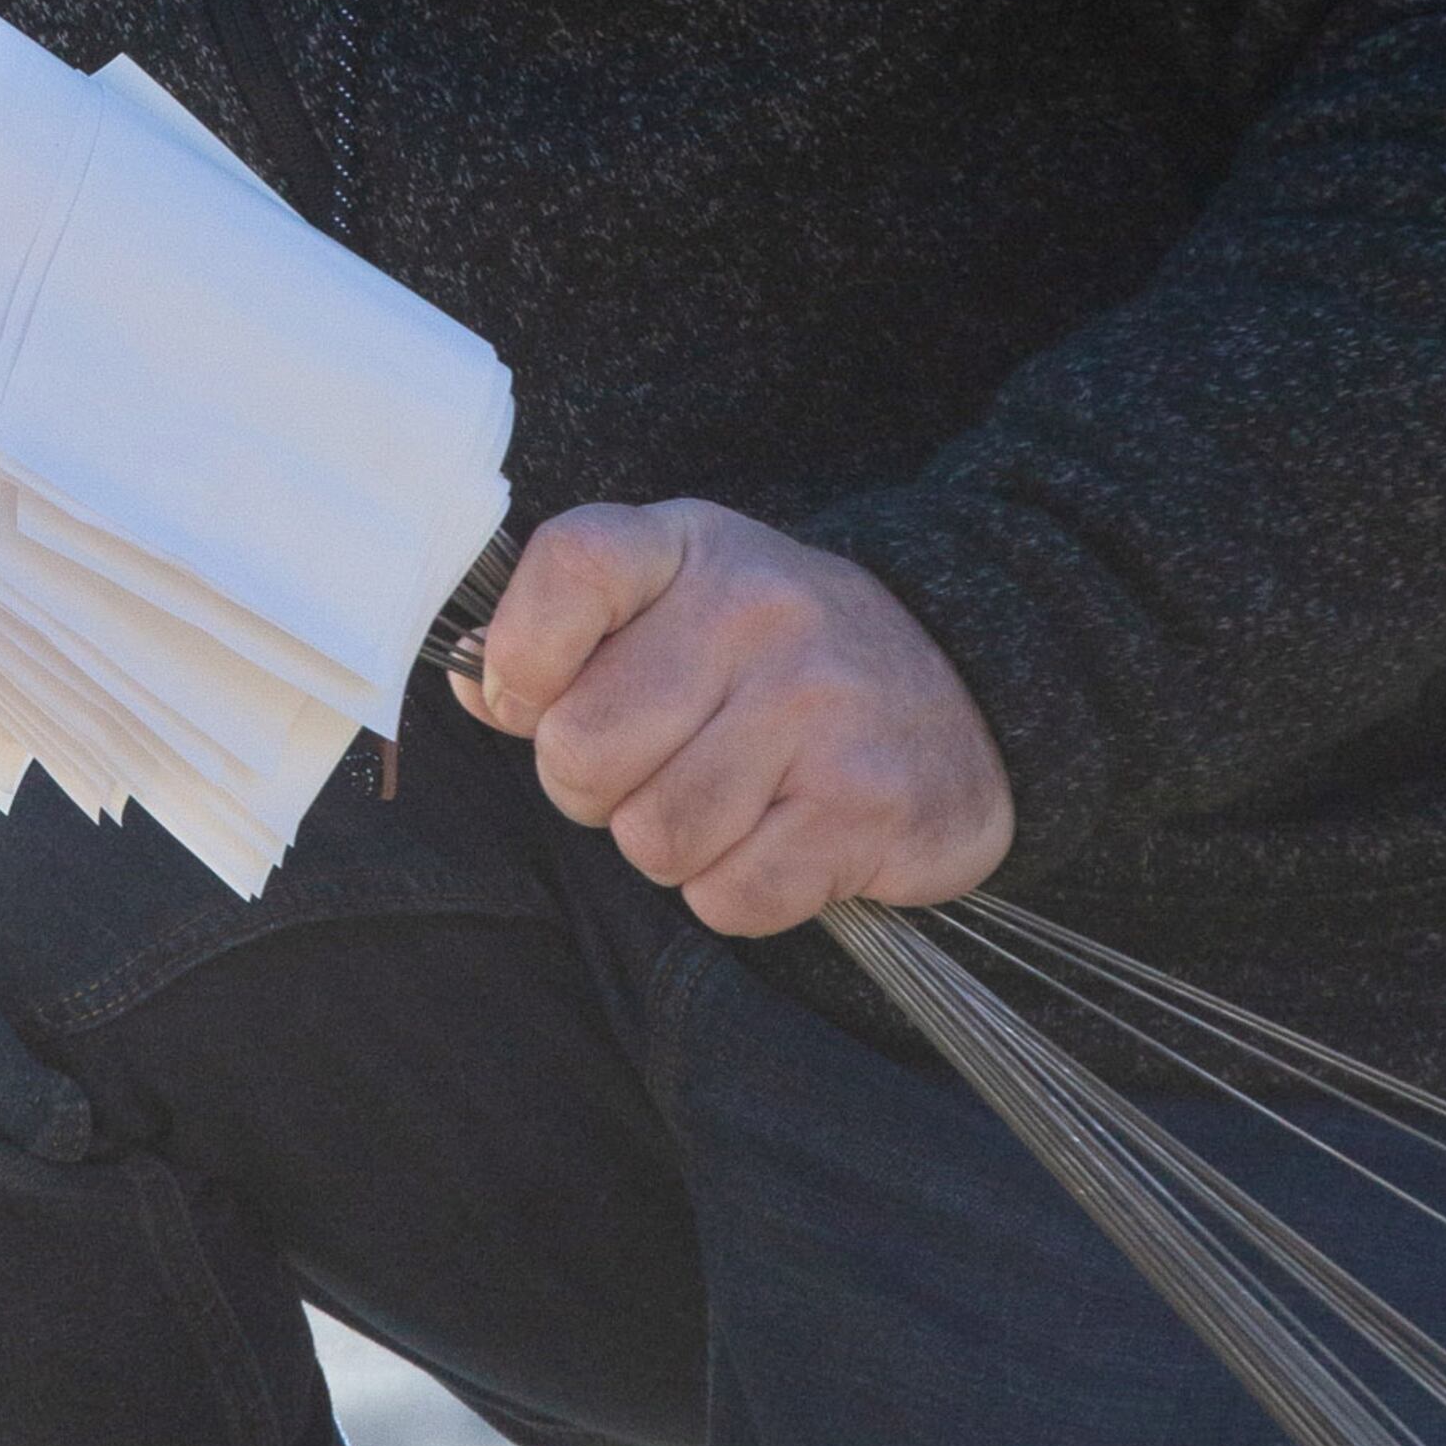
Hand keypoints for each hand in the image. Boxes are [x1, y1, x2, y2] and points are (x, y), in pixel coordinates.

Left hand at [457, 498, 1013, 934]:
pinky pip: (730, 896)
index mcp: (689, 549)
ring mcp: (822, 706)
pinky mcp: (868, 806)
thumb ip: (566, 642)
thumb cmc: (780, 660)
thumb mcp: (676, 605)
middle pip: (584, 750)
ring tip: (731, 801)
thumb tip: (474, 686)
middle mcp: (760, 611)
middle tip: (660, 768)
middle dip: (598, 790)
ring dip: (674, 848)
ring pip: (654, 837)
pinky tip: (783, 840)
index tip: (532, 697)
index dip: (521, 658)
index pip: (569, 568)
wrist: (970, 690)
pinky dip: (740, 894)